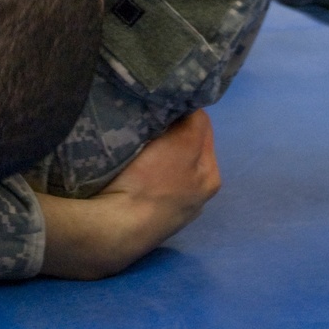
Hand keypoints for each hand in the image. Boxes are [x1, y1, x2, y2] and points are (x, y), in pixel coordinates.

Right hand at [36, 111, 220, 279]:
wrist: (116, 229)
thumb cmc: (152, 182)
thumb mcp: (183, 143)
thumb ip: (196, 121)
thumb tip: (192, 106)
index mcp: (211, 177)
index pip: (202, 127)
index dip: (183, 110)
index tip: (162, 100)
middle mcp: (198, 196)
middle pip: (186, 147)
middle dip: (171, 132)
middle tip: (148, 119)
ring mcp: (172, 211)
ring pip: (167, 166)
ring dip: (157, 152)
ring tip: (138, 143)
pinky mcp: (148, 219)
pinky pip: (151, 183)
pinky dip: (145, 173)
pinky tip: (131, 170)